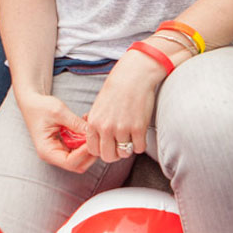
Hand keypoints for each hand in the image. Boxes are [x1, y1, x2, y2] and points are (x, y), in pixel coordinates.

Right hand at [16, 91, 95, 172]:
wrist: (32, 103)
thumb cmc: (40, 107)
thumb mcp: (59, 112)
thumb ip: (76, 123)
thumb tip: (92, 132)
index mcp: (47, 151)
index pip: (70, 162)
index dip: (84, 153)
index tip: (92, 138)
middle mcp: (53, 155)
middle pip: (78, 164)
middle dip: (89, 151)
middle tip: (95, 133)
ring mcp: (59, 151)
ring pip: (81, 158)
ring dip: (89, 144)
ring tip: (90, 125)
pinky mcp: (64, 146)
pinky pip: (79, 149)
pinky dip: (86, 140)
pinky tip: (87, 125)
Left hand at [84, 48, 162, 162]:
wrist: (134, 76)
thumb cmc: (116, 89)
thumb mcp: (98, 106)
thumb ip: (96, 124)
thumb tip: (97, 140)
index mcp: (94, 123)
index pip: (93, 150)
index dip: (101, 150)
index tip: (108, 145)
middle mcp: (106, 128)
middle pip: (108, 156)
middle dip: (114, 154)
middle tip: (120, 145)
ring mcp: (122, 129)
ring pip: (124, 154)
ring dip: (128, 149)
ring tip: (130, 138)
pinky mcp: (138, 128)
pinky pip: (139, 148)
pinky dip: (140, 144)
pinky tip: (139, 134)